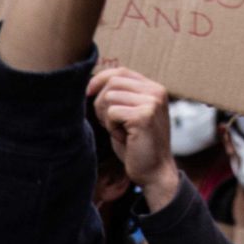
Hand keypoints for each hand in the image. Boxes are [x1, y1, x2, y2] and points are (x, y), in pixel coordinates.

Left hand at [91, 66, 180, 211]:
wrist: (155, 172)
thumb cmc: (137, 145)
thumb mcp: (129, 115)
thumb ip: (120, 97)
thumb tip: (91, 84)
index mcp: (154, 89)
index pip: (121, 72)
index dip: (100, 79)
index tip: (88, 92)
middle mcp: (156, 91)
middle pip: (112, 82)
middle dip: (101, 102)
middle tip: (108, 123)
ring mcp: (151, 102)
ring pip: (109, 97)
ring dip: (107, 117)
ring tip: (120, 131)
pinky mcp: (144, 116)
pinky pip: (112, 113)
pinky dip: (111, 127)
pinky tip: (124, 137)